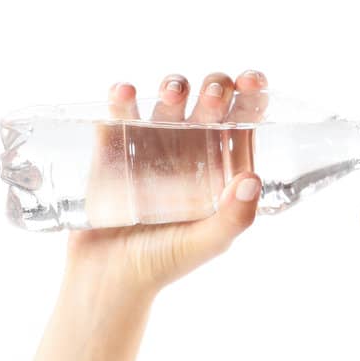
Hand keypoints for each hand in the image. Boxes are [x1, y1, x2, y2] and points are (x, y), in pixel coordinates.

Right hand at [65, 68, 268, 294]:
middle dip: (213, 88)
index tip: (251, 81)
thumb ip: (234, 218)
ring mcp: (149, 145)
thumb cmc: (163, 263)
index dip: (249, 95)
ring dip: (172, 87)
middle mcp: (188, 150)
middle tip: (212, 95)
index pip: (241, 121)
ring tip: (173, 93)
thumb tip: (252, 178)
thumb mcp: (207, 244)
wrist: (107, 279)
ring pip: (166, 102)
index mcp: (218, 168)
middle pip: (205, 104)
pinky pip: (118, 114)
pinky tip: (125, 93)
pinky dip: (122, 97)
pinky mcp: (113, 147)